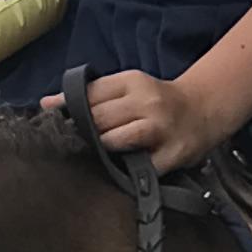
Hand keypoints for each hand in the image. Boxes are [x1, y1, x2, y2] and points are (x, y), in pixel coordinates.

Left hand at [51, 66, 227, 173]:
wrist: (204, 109)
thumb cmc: (156, 101)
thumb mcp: (126, 88)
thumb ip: (89, 95)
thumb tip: (46, 105)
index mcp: (132, 81)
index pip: (89, 96)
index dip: (71, 112)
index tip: (62, 125)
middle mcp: (146, 102)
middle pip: (98, 119)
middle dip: (84, 133)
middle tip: (77, 144)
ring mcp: (160, 128)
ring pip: (114, 140)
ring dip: (101, 150)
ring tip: (98, 155)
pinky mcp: (171, 155)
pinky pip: (138, 167)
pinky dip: (124, 170)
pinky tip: (119, 169)